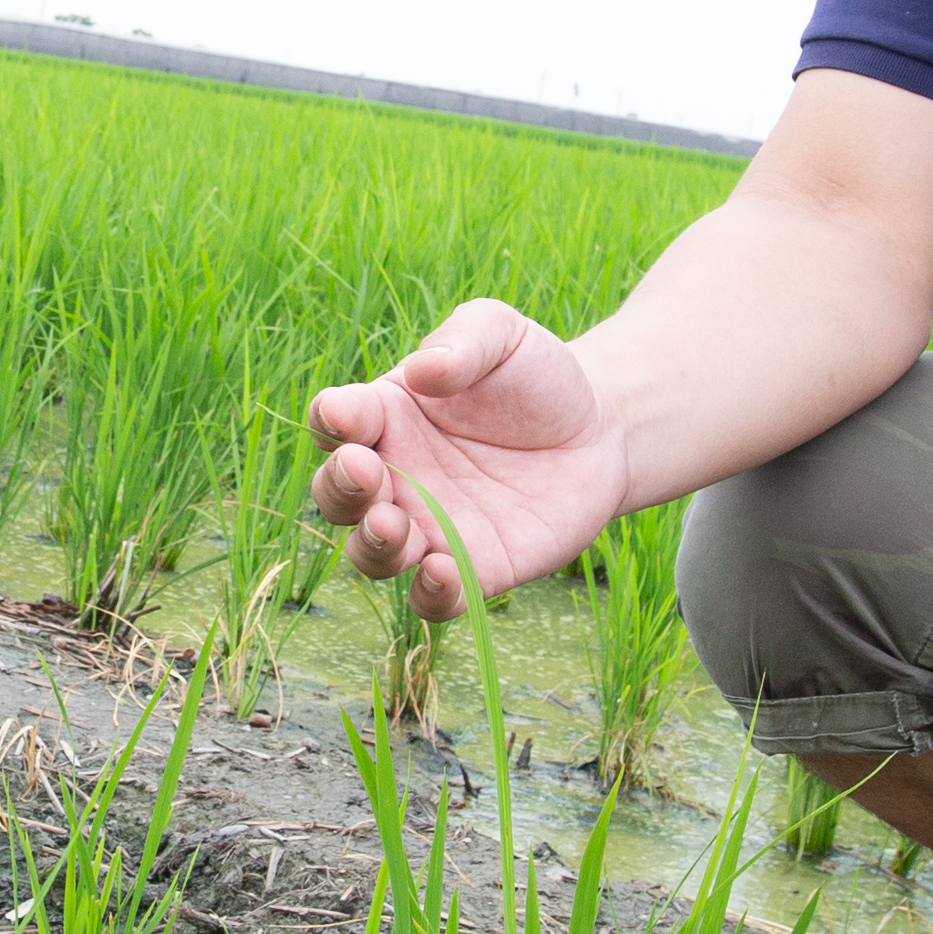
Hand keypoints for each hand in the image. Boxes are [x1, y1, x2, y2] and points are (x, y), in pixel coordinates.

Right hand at [306, 299, 632, 616]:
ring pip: (374, 554)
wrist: (600, 431)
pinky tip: (442, 572)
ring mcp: (430, 528)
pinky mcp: (475, 570)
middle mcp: (396, 478)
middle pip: (337, 495)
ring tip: (393, 526)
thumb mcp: (501, 335)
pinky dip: (429, 594)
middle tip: (365, 473)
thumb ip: (463, 342)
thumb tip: (423, 371)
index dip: (331, 419)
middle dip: (339, 489)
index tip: (348, 415)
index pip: (335, 421)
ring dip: (373, 546)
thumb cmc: (536, 375)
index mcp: (386, 416)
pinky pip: (435, 598)